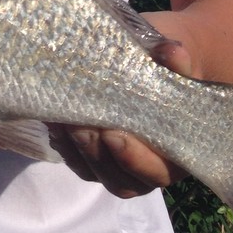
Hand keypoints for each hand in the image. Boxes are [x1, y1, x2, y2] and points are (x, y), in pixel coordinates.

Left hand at [47, 35, 194, 197]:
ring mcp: (119, 166)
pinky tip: (55, 124)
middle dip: (97, 155)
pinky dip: (65, 147)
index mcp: (177, 153)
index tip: (112, 134)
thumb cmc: (165, 68)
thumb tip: (172, 51)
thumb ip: (176, 62)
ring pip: (95, 174)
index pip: (158, 172)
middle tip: (79, 126)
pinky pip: (78, 163)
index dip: (134, 158)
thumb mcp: (172, 63)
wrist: (148, 64)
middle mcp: (149, 169)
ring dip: (78, 151)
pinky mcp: (95, 159)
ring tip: (63, 122)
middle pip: (122, 181)